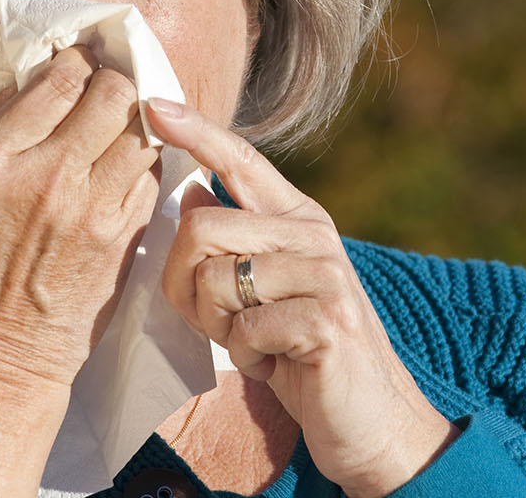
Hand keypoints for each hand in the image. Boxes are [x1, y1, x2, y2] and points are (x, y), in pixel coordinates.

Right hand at [0, 46, 160, 392]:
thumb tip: (41, 76)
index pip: (59, 76)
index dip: (76, 61)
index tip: (77, 65)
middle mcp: (45, 175)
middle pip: (113, 91)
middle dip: (112, 81)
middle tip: (103, 90)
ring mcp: (90, 206)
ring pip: (142, 127)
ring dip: (133, 118)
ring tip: (118, 126)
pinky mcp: (123, 234)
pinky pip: (149, 171)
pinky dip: (140, 160)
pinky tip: (122, 165)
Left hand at [147, 98, 457, 497]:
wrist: (372, 421)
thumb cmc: (303, 354)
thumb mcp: (263, 291)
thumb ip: (233, 243)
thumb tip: (189, 190)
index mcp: (297, 217)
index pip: (240, 159)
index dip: (195, 130)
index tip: (153, 104)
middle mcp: (313, 232)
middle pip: (202, 227)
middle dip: (185, 287)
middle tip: (218, 323)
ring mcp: (324, 273)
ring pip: (216, 280)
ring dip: (219, 328)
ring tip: (255, 344)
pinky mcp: (327, 318)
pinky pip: (243, 328)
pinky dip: (245, 357)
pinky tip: (275, 364)